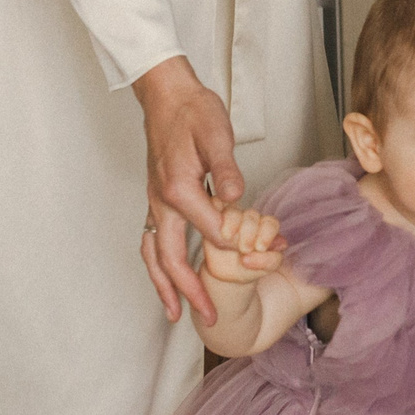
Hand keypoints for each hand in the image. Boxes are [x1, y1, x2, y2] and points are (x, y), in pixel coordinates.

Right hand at [133, 56, 245, 324]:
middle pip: (172, 258)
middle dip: (191, 291)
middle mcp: (161, 201)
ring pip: (154, 254)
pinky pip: (152, 241)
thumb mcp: (217, 133)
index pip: (211, 232)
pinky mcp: (156, 200)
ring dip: (166, 287)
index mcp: (179, 188)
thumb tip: (237, 197)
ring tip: (177, 314)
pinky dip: (158, 266)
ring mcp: (155, 202)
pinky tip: (168, 280)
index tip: (263, 257)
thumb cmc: (193, 111)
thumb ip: (225, 168)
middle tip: (211, 318)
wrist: (167, 95)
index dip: (238, 248)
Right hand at [200, 209, 284, 286]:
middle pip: (252, 215)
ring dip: (232, 223)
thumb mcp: (265, 269)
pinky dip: (215, 211)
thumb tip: (262, 250)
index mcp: (266, 228)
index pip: (270, 223)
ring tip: (227, 238)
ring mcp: (230, 217)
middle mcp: (249, 220)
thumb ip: (270, 260)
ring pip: (233, 211)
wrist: (224, 277)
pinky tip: (214, 223)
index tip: (260, 248)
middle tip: (245, 249)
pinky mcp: (213, 218)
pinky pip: (214, 207)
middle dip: (249, 231)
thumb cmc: (249, 269)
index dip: (266, 233)